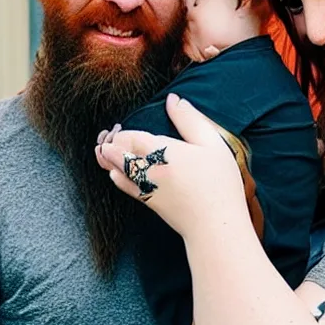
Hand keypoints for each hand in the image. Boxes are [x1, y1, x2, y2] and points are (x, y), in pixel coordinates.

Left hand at [95, 94, 248, 239]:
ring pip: (114, 169)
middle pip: (115, 152)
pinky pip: (123, 186)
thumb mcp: (211, 143)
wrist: (215, 225)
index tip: (119, 124)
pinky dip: (115, 176)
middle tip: (109, 134)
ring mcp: (144, 187)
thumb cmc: (218, 182)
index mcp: (161, 150)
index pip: (127, 137)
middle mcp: (146, 168)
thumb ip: (189, 119)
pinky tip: (117, 172)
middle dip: (109, 142)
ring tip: (106, 148)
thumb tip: (172, 99)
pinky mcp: (148, 202)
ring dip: (107, 158)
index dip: (120, 130)